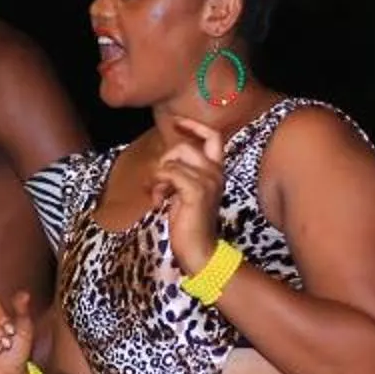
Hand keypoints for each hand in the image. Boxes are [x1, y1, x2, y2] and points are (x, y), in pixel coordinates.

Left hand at [152, 118, 227, 276]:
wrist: (200, 250)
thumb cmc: (190, 223)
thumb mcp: (186, 192)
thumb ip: (181, 173)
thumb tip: (164, 161)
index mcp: (216, 171)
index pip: (213, 136)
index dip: (194, 126)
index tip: (176, 123)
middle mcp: (216, 173)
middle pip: (185, 147)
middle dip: (165, 160)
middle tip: (159, 180)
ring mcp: (208, 181)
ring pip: (174, 161)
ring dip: (159, 177)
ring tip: (159, 195)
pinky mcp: (196, 191)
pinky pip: (170, 173)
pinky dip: (158, 185)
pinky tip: (159, 201)